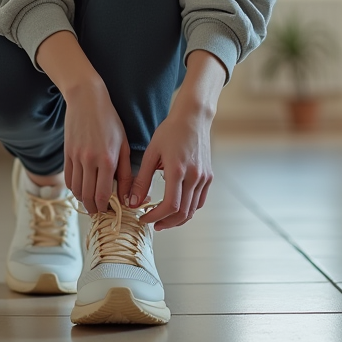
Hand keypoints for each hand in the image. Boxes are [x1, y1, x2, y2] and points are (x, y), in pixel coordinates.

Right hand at [63, 81, 132, 214]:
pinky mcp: (67, 153)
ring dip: (83, 200)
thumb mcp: (123, 145)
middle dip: (94, 209)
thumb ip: (125, 173)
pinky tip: (81, 189)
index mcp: (107, 159)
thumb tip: (127, 197)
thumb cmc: (110, 121)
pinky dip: (74, 189)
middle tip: (100, 212)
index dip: (105, 208)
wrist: (86, 100)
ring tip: (91, 202)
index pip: (103, 194)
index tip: (109, 212)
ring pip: (76, 190)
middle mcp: (90, 160)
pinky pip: (68, 179)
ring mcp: (76, 157)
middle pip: (88, 195)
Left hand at [129, 105, 212, 230]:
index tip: (144, 218)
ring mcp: (204, 178)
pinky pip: (199, 201)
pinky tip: (177, 208)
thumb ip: (142, 180)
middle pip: (183, 213)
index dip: (155, 216)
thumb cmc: (170, 131)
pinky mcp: (208, 177)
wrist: (193, 118)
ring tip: (163, 219)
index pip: (170, 206)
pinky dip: (188, 209)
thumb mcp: (151, 153)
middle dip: (166, 223)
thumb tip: (132, 202)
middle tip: (153, 224)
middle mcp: (194, 176)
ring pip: (193, 210)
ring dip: (177, 219)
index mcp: (178, 170)